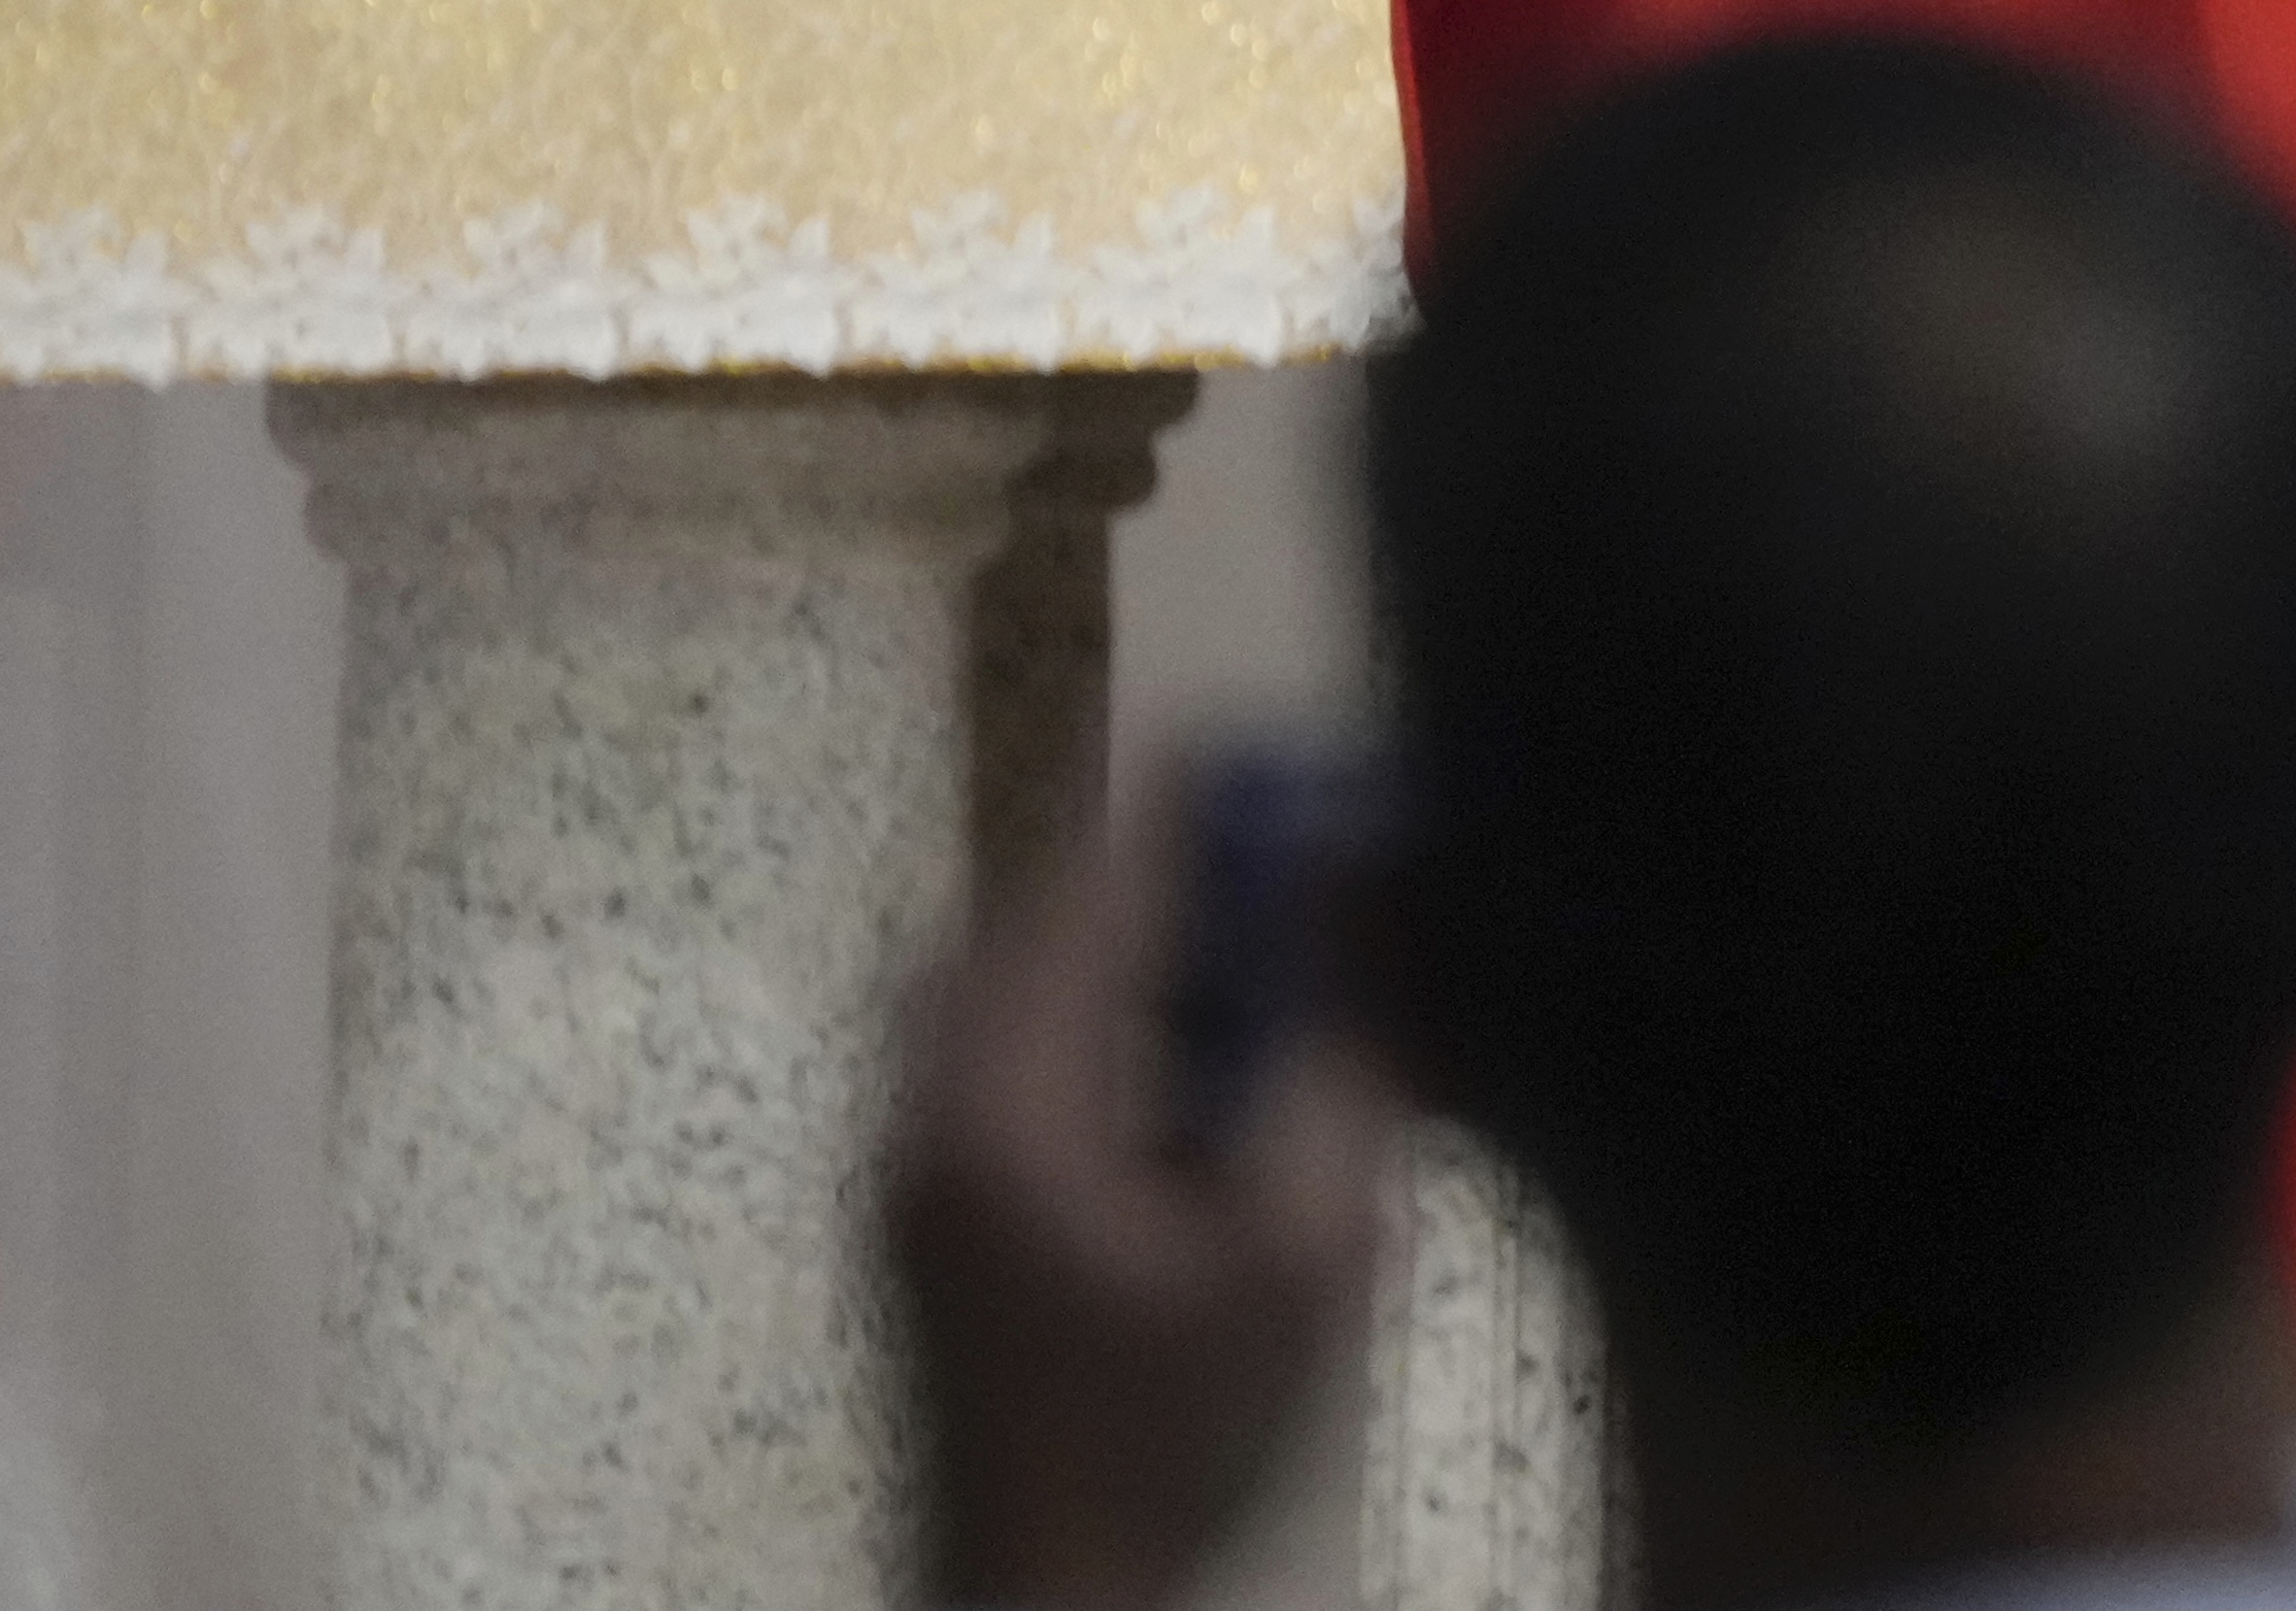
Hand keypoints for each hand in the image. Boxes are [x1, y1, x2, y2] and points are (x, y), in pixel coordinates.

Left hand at [885, 798, 1396, 1610]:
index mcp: (1000, 1095)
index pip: (1100, 877)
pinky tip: (1207, 1090)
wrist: (1043, 1599)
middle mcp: (926, 1098)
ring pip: (1029, 978)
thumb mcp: (1300, 1251)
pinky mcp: (933, 1207)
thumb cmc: (1171, 1432)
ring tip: (1274, 986)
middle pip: (1050, 910)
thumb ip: (1344, 1057)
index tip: (1317, 767)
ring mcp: (912, 1157)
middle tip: (1314, 879)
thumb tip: (1383, 884)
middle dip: (1187, 876)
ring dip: (1151, 953)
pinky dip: (1115, 1028)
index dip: (1215, 809)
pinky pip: (1017, 1051)